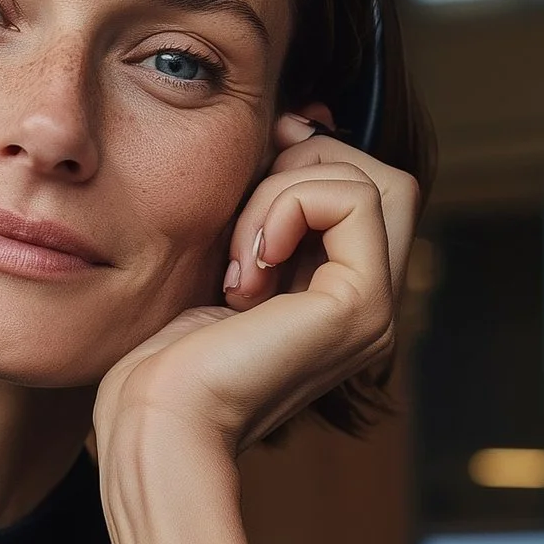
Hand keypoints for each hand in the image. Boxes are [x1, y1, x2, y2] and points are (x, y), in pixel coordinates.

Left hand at [94, 112, 417, 456]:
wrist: (157, 417)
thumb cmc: (170, 350)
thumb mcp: (226, 254)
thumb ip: (268, 205)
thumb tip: (297, 126)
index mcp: (342, 292)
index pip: (364, 186)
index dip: (311, 156)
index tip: (253, 170)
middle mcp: (372, 303)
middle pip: (386, 176)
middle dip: (308, 164)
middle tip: (248, 215)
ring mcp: (376, 308)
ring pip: (375, 179)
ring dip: (287, 190)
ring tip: (240, 256)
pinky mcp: (364, 307)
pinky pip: (351, 198)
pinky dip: (287, 207)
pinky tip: (246, 268)